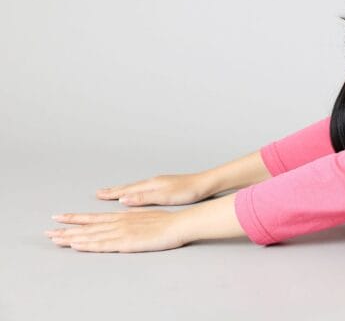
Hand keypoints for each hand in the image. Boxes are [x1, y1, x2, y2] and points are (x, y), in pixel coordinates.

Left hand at [45, 209, 187, 252]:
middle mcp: (118, 222)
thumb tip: (122, 218)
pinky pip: (102, 245)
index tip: (60, 218)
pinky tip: (75, 246)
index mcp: (122, 217)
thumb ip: (132, 219)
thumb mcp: (146, 217)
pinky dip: (87, 245)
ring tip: (54, 240)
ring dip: (71, 238)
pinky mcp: (125, 242)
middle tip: (48, 231)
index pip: (94, 218)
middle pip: (87, 226)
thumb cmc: (167, 222)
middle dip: (66, 229)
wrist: (178, 224)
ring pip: (90, 236)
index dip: (76, 218)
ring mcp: (120, 232)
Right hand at [95, 173, 213, 205]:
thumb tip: (122, 199)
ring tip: (114, 192)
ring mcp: (160, 183)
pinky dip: (135, 190)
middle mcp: (153, 182)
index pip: (126, 190)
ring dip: (123, 190)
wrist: (206, 183)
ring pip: (136, 187)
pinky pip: (144, 188)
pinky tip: (137, 193)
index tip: (98, 195)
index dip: (112, 194)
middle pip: (129, 187)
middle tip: (100, 192)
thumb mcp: (164, 197)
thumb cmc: (188, 191)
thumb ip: (143, 198)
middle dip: (114, 190)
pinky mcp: (167, 186)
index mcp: (150, 185)